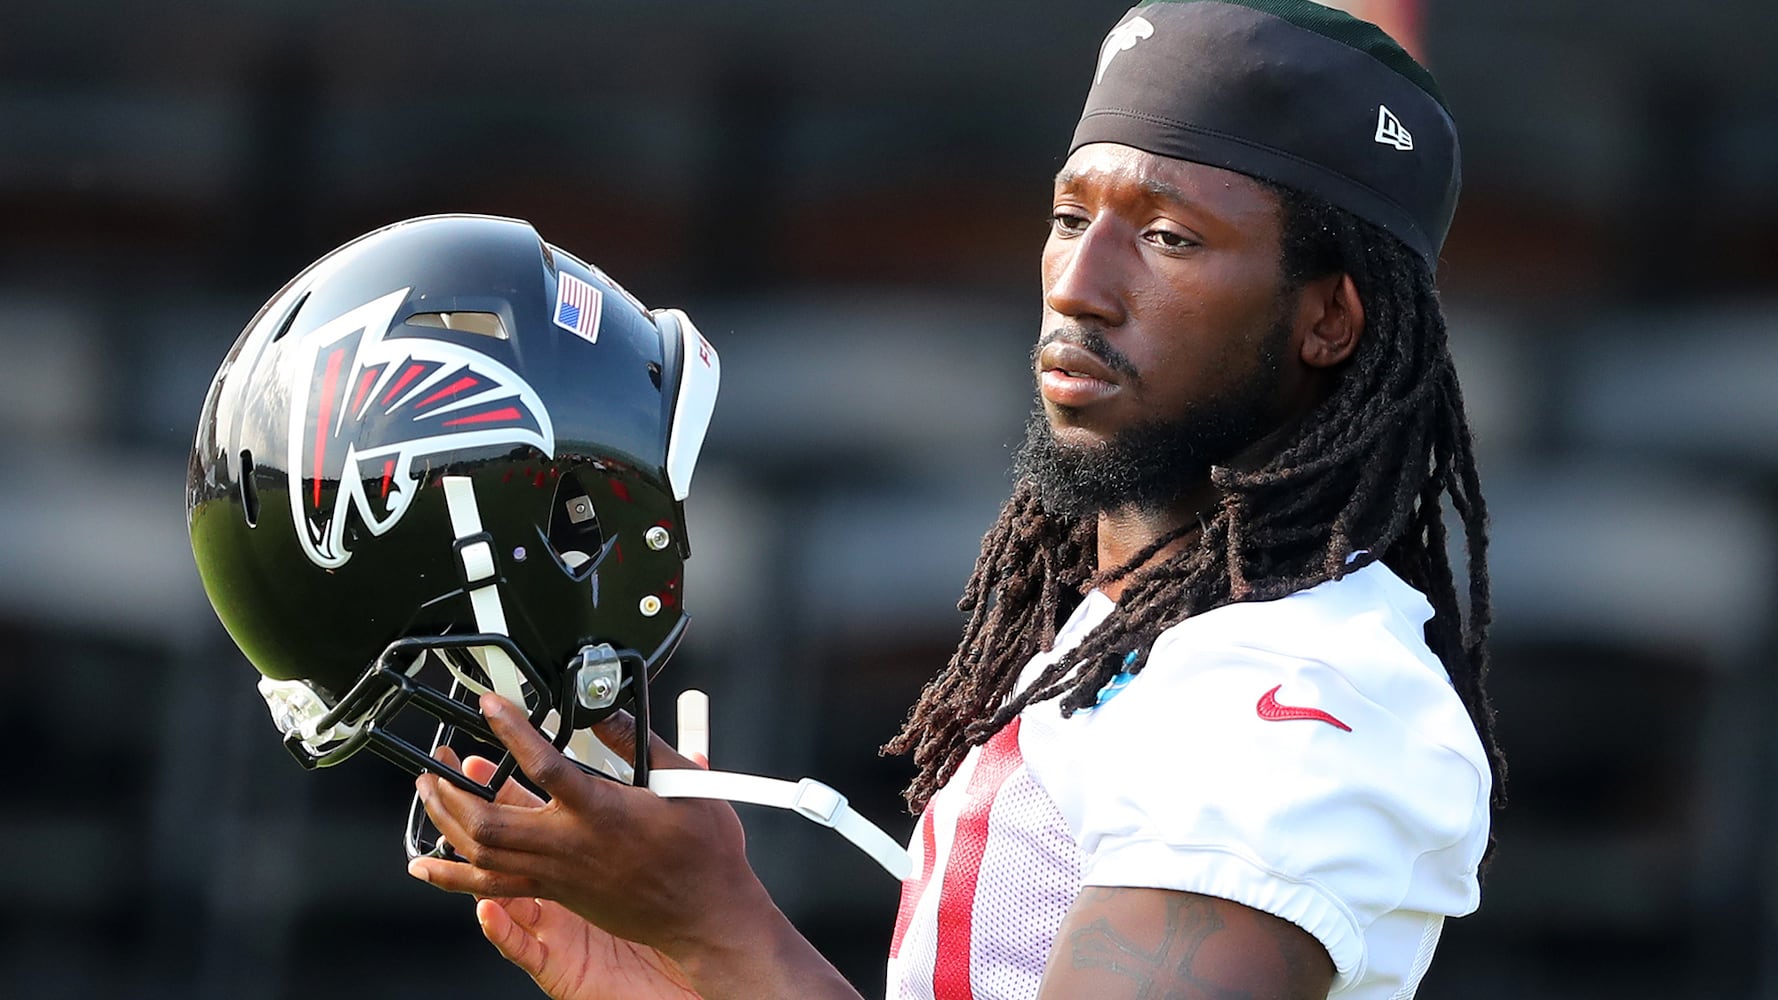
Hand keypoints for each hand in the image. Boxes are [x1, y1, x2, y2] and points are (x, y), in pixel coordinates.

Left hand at [408, 695, 770, 975]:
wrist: (705, 912)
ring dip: (445, 822)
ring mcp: (558, 874)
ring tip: (430, 792)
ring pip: (481, 854)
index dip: (512, 731)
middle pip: (488, 822)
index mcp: (601, 812)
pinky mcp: (557, 892)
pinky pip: (492, 886)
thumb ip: (638, 742)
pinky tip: (428, 866)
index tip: (491, 705)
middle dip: (450, 789)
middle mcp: (570, 846)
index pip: (543, 765)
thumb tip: (607, 710)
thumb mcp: (685, 781)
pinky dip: (452, 877)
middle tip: (436, 761)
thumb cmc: (702, 852)